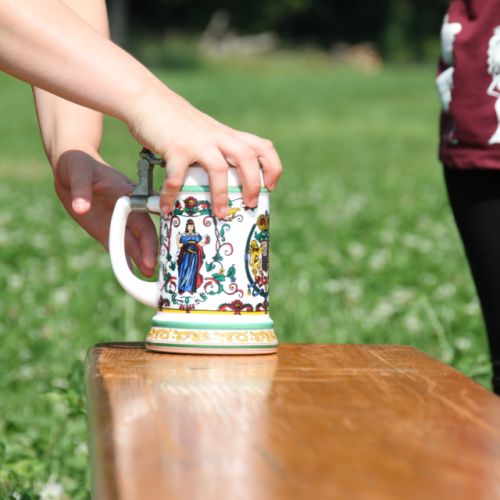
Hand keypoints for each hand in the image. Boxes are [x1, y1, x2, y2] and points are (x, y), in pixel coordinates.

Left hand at [53, 150, 157, 276]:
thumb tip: (81, 208)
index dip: (148, 240)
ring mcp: (117, 222)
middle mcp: (127, 211)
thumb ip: (81, 190)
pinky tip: (131, 274)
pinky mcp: (105, 230)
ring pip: (132, 244)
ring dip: (140, 259)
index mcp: (128, 195)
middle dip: (149, 254)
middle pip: (142, 235)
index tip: (151, 257)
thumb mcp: (78, 173)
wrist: (69, 168)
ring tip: (147, 277)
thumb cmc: (77, 163)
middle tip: (154, 272)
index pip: (143, 221)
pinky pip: (117, 247)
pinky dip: (124, 260)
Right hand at [129, 89, 282, 217]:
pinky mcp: (175, 148)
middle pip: (247, 157)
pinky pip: (176, 177)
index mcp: (228, 135)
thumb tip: (223, 182)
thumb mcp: (207, 133)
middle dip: (253, 184)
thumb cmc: (177, 122)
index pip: (262, 147)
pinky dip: (172, 195)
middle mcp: (217, 137)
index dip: (272, 167)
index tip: (270, 186)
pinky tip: (166, 207)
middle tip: (250, 204)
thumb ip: (217, 150)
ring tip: (219, 214)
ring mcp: (197, 142)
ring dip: (221, 194)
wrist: (148, 99)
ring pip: (218, 168)